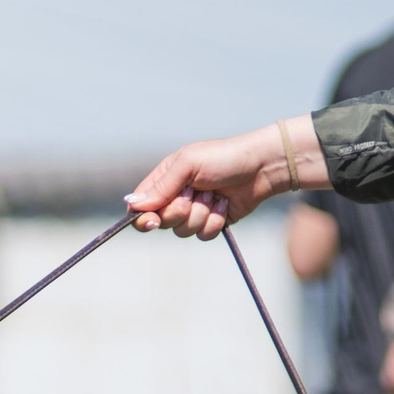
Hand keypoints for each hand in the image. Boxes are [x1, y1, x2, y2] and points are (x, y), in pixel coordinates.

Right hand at [126, 121, 308, 240]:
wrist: (262, 167)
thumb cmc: (224, 157)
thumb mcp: (188, 164)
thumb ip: (161, 186)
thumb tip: (131, 204)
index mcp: (165, 179)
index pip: (141, 205)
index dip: (144, 217)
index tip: (153, 221)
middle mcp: (176, 197)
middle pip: (162, 222)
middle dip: (181, 210)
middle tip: (196, 192)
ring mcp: (194, 211)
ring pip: (183, 232)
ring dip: (202, 214)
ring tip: (215, 194)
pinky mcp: (211, 223)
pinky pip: (203, 236)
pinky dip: (215, 221)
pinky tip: (224, 204)